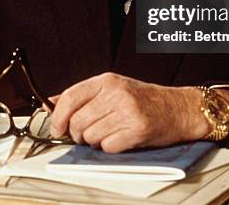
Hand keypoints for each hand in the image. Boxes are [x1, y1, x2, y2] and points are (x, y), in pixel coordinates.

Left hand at [48, 73, 228, 152]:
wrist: (177, 108)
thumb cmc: (143, 100)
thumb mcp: (112, 89)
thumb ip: (82, 95)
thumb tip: (50, 103)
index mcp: (107, 80)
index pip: (70, 97)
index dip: (58, 116)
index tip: (57, 128)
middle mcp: (116, 93)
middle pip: (77, 120)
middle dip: (77, 134)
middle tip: (86, 134)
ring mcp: (127, 111)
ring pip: (90, 136)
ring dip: (94, 141)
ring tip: (108, 133)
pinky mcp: (137, 130)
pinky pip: (107, 147)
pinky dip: (110, 148)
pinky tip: (120, 138)